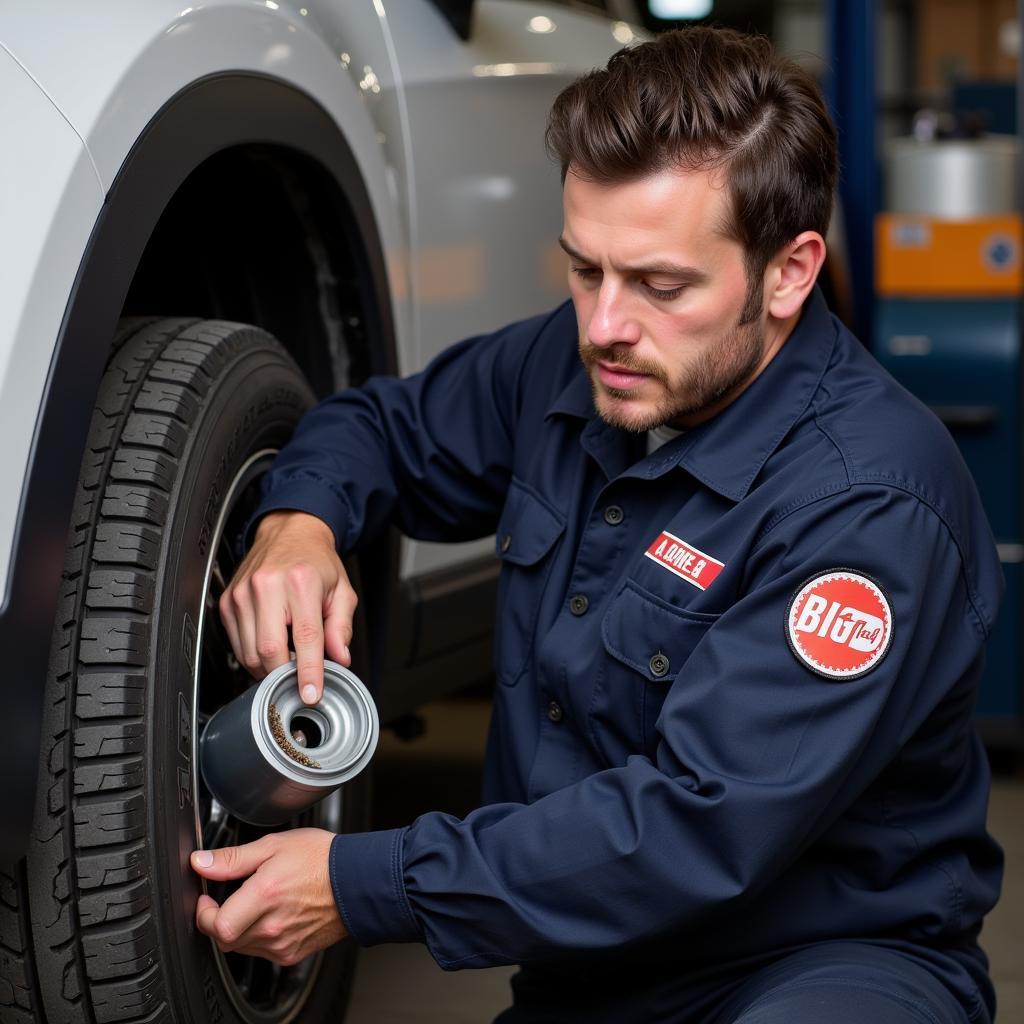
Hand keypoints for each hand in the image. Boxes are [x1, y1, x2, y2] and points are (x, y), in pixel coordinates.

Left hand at [191, 830, 346, 964]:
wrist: (356, 880)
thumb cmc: (321, 858)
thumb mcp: (274, 845)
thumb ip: (233, 858)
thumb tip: (201, 862)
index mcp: (264, 895)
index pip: (216, 925)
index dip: (203, 914)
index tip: (205, 899)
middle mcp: (272, 926)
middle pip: (225, 939)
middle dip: (219, 920)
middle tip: (227, 900)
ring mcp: (282, 943)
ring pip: (242, 946)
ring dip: (239, 928)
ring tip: (256, 903)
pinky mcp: (292, 954)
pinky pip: (263, 952)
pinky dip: (259, 937)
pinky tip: (273, 915)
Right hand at [219, 510, 356, 702]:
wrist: (288, 532)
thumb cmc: (315, 561)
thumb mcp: (341, 591)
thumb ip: (342, 627)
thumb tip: (340, 658)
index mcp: (300, 582)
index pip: (305, 638)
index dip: (308, 672)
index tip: (311, 694)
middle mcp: (267, 586)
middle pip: (269, 650)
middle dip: (284, 675)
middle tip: (299, 680)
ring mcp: (242, 594)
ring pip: (249, 652)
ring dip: (268, 668)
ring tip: (287, 661)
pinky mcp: (227, 602)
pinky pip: (237, 644)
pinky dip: (253, 656)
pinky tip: (270, 649)